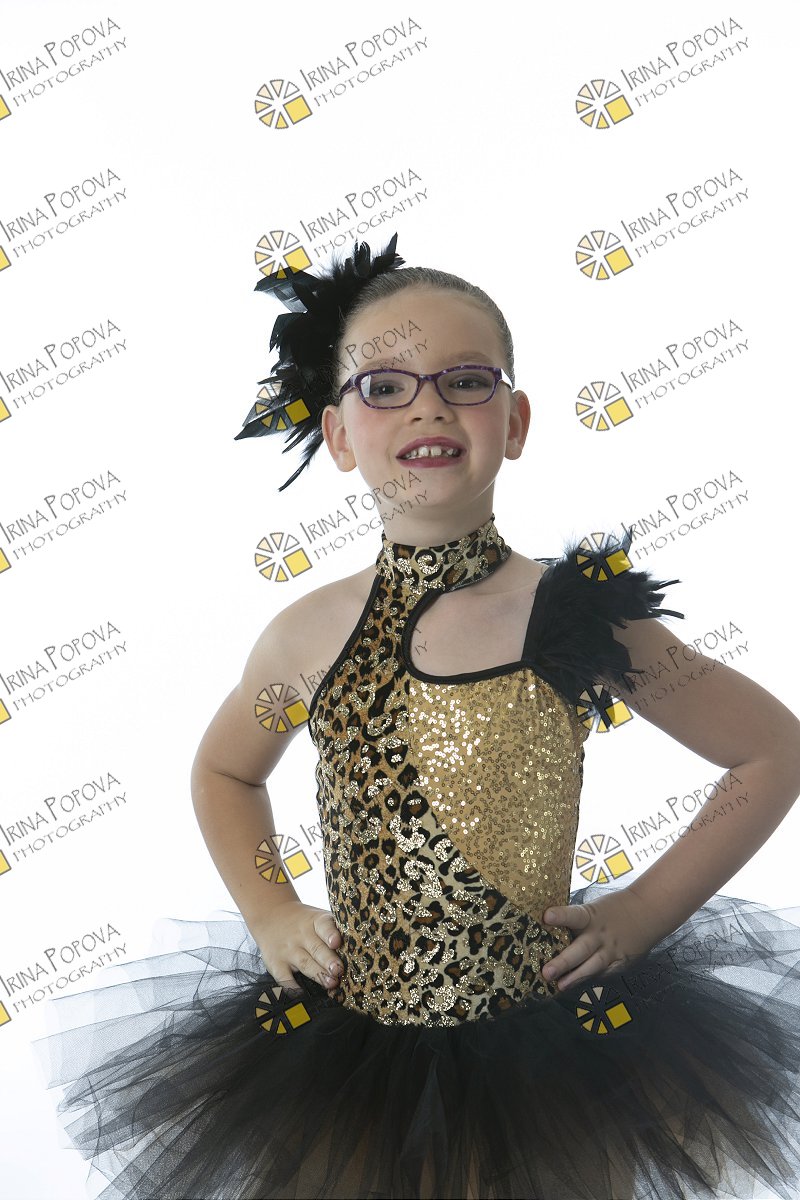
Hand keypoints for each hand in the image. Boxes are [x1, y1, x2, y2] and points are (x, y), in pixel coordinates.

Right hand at [251, 900, 344, 994]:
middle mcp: (302, 935)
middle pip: (317, 948)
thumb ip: (334, 932)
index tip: (336, 942)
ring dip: (318, 974)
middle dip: (329, 960)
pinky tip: (304, 995)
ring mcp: (288, 950)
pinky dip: (294, 988)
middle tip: (339, 970)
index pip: (324, 925)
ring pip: (305, 963)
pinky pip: (285, 978)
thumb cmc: (304, 923)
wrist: (271, 916)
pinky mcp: (276, 964)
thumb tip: (359, 954)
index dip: (330, 934)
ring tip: (331, 983)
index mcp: (316, 921)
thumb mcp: (317, 918)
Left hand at [540, 888, 660, 991]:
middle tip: (546, 972)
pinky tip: (577, 986)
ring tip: (559, 986)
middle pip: (581, 949)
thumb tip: (546, 928)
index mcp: (590, 916)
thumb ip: (575, 921)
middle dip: (563, 962)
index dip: (560, 916)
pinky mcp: (621, 962)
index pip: (574, 915)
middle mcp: (600, 934)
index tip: (546, 916)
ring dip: (575, 977)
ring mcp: (611, 951)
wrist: (646, 912)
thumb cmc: (611, 910)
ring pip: (593, 966)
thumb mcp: (593, 909)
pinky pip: (604, 973)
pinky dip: (591, 980)